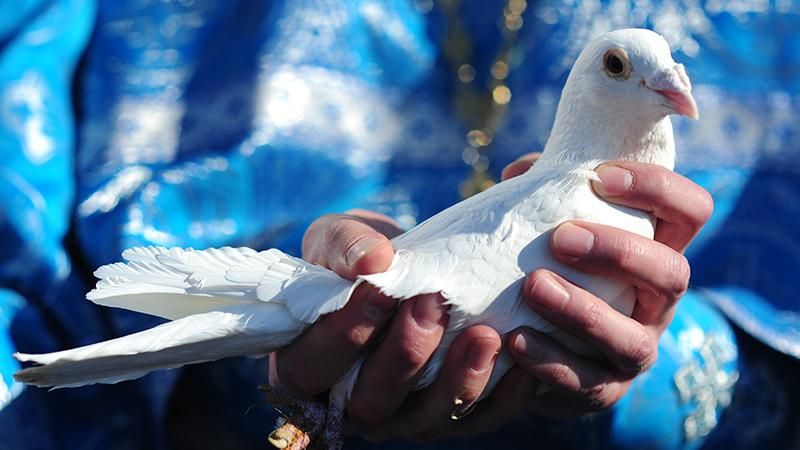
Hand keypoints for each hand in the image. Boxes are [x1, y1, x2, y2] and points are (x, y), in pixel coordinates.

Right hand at [270, 210, 500, 437]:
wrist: (405, 267)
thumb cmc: (357, 256)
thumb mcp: (336, 238)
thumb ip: (341, 246)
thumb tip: (373, 261)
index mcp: (307, 365)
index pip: (314, 365)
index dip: (345, 332)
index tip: (379, 287)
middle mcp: (352, 403)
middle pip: (372, 401)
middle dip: (405, 353)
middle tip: (433, 301)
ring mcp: (404, 415)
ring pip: (428, 418)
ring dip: (458, 379)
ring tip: (485, 334)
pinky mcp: (451, 416)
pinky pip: (479, 419)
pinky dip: (506, 395)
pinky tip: (528, 360)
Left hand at [455, 154, 711, 429]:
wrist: (546, 350)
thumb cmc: (557, 268)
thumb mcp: (559, 229)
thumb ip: (547, 195)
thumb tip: (519, 171)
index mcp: (657, 250)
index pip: (690, 211)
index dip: (657, 189)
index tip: (601, 176)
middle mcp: (658, 302)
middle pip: (672, 274)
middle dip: (618, 253)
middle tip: (561, 239)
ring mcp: (637, 350)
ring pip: (633, 339)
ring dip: (583, 311)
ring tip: (533, 286)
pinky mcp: (604, 390)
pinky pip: (586, 382)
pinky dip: (549, 360)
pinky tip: (516, 339)